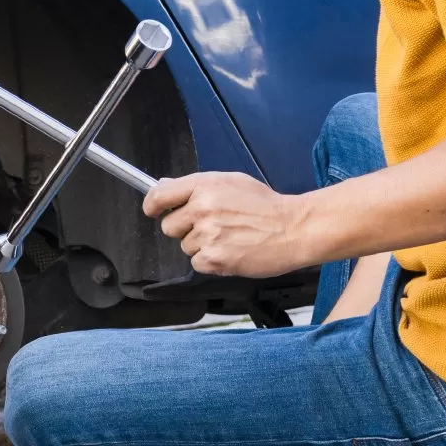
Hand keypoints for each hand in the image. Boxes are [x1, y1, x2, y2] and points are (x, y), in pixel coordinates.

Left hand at [142, 172, 319, 278]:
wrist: (294, 229)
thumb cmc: (266, 206)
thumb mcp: (232, 182)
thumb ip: (197, 185)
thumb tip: (165, 185)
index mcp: (205, 186)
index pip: (159, 195)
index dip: (152, 205)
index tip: (152, 210)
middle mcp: (202, 209)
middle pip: (168, 226)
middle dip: (184, 229)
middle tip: (211, 226)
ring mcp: (208, 235)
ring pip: (185, 246)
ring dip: (202, 246)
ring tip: (229, 237)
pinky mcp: (215, 259)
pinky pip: (197, 263)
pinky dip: (211, 262)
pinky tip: (231, 251)